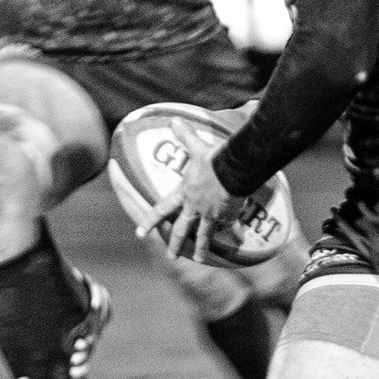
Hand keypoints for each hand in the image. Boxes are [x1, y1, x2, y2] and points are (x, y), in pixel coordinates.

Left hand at [138, 120, 247, 262]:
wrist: (232, 170)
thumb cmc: (213, 159)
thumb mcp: (196, 147)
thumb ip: (185, 134)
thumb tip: (174, 119)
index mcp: (184, 194)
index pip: (162, 210)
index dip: (150, 222)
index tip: (140, 233)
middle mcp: (194, 208)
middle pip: (183, 230)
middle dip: (176, 244)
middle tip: (173, 257)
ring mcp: (210, 215)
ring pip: (204, 235)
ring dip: (201, 249)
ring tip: (199, 259)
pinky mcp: (227, 216)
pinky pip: (230, 228)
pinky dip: (234, 234)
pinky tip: (238, 241)